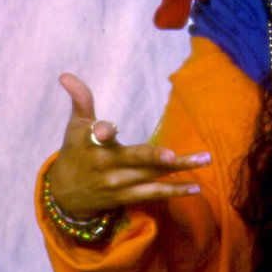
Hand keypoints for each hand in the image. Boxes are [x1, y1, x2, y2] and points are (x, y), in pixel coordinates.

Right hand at [44, 74, 210, 219]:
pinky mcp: (126, 197)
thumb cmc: (75, 152)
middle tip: (173, 155)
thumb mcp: (75, 125)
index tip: (106, 131)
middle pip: (135, 158)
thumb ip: (80, 100)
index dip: (103, 131)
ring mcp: (117, 183)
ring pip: (151, 175)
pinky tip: (196, 187)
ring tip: (205, 160)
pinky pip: (153, 194)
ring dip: (179, 169)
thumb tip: (65, 75)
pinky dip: (174, 191)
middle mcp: (105, 164)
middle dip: (155, 157)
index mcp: (91, 142)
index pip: (97, 135)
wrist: (65, 195)